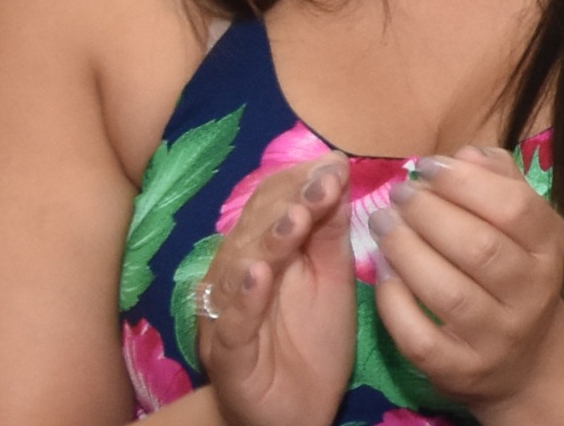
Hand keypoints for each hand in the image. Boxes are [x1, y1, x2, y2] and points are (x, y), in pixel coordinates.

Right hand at [198, 154, 355, 425]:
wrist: (298, 410)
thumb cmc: (312, 340)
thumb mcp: (332, 277)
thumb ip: (330, 230)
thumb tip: (337, 170)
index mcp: (261, 254)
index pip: (271, 205)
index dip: (300, 182)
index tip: (335, 164)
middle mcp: (235, 278)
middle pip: (254, 230)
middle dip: (289, 202)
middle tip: (324, 182)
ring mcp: (226, 316)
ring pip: (238, 270)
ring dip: (267, 241)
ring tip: (295, 218)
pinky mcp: (226, 356)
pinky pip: (231, 324)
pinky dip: (243, 299)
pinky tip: (259, 276)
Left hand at [371, 147, 563, 416]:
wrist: (528, 361)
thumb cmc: (518, 276)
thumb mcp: (526, 227)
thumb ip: (500, 183)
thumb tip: (465, 154)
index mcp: (549, 248)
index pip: (514, 208)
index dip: (466, 182)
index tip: (427, 167)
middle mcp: (531, 293)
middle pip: (479, 247)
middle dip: (430, 213)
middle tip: (397, 194)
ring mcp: (496, 336)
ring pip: (447, 291)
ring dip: (406, 250)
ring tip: (381, 223)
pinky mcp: (460, 370)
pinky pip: (419, 336)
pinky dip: (395, 301)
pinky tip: (381, 272)